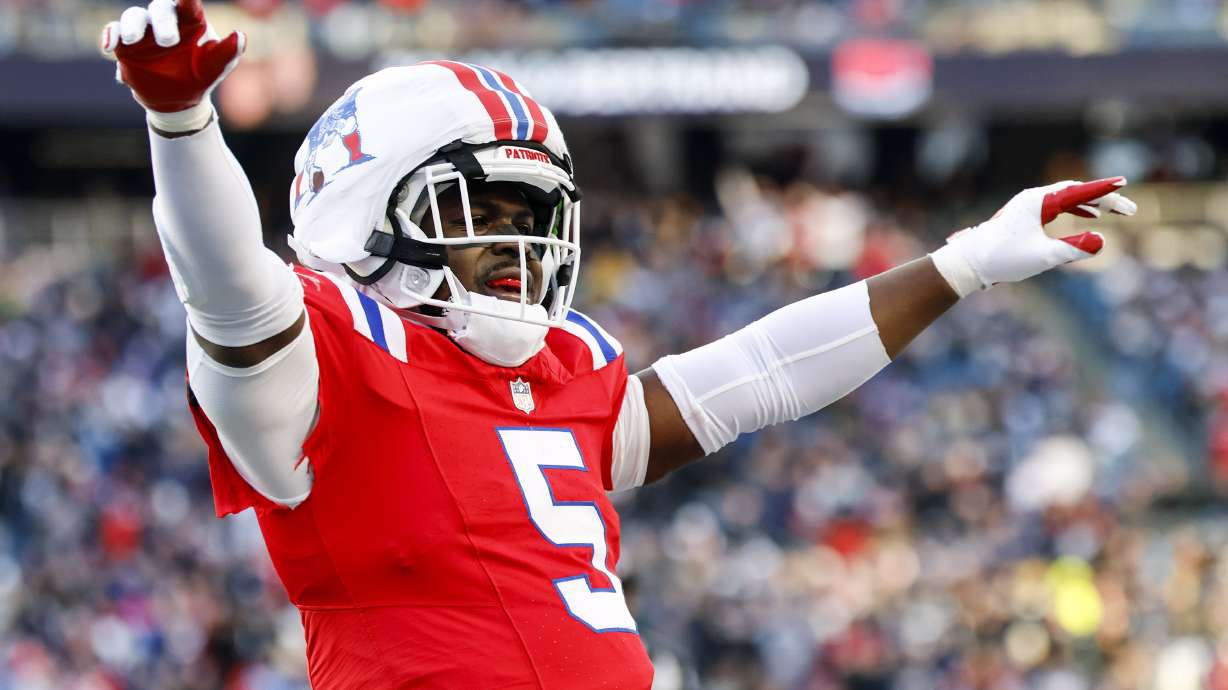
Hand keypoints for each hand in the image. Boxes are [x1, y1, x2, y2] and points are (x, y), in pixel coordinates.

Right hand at [100, 0, 244, 131]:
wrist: (179, 99)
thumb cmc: (201, 75)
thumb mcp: (216, 66)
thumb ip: (228, 52)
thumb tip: (240, 36)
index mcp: (190, 20)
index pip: (189, 3)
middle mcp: (166, 20)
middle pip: (160, 9)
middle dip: (162, 22)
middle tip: (168, 42)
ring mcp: (144, 30)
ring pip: (134, 16)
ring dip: (131, 27)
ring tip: (132, 42)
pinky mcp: (126, 44)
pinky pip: (114, 32)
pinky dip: (110, 35)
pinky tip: (109, 46)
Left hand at [930, 177, 1136, 297]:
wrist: (970, 262)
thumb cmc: (1003, 258)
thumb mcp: (1042, 257)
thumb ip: (1073, 249)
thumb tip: (1103, 241)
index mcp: (1038, 202)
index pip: (1077, 192)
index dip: (1102, 189)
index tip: (1123, 183)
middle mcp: (1034, 198)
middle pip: (1077, 192)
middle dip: (1105, 198)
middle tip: (1130, 209)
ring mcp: (1029, 205)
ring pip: (1069, 198)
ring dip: (1093, 203)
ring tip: (1117, 210)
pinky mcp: (1026, 215)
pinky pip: (1059, 205)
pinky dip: (1077, 208)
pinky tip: (1090, 215)